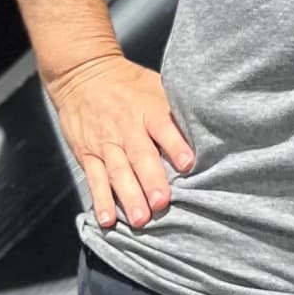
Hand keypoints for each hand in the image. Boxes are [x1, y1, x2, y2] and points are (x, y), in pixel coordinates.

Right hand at [46, 54, 193, 230]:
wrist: (83, 74)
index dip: (175, 145)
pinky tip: (107, 219)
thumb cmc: (130, 85)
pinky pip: (94, 179)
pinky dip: (100, 200)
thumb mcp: (155, 86)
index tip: (187, 164)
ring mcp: (105, 143)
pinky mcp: (87, 154)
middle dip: (151, 180)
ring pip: (117, 172)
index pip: (162, 127)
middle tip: (162, 203)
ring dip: (129, 197)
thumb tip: (211, 129)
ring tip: (140, 220)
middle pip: (140, 156)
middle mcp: (126, 128)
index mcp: (147, 109)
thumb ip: (176, 110)